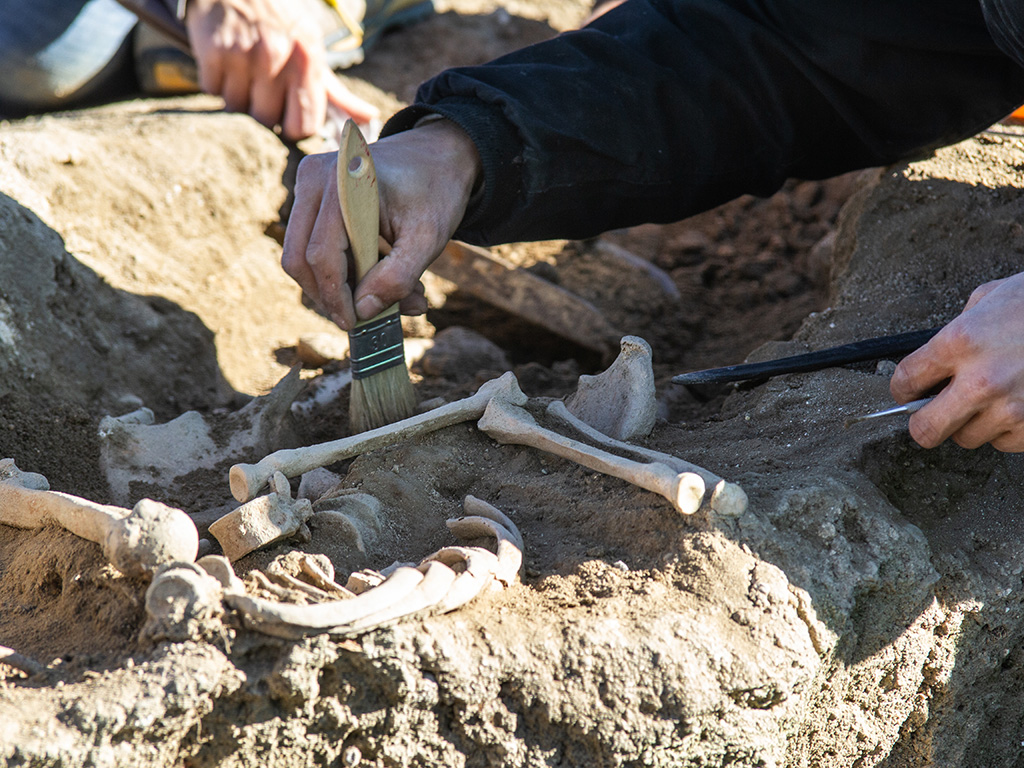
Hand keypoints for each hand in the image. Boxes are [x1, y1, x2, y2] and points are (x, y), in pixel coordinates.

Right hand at [186, 0, 378, 139]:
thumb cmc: (281, 25)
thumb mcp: (312, 52)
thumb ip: (338, 92)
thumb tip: (370, 119)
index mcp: (309, 60)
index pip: (304, 126)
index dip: (293, 126)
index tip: (288, 112)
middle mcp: (279, 56)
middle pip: (268, 120)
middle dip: (263, 109)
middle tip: (262, 85)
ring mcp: (245, 53)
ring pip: (238, 107)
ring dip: (237, 95)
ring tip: (243, 70)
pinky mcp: (214, 50)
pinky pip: (212, 90)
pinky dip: (216, 82)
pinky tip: (225, 61)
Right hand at [281, 118, 482, 328]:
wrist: (436, 155)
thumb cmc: (436, 192)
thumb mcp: (429, 238)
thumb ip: (399, 277)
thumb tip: (364, 311)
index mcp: (343, 182)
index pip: (322, 255)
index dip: (335, 297)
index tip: (355, 324)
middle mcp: (314, 177)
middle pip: (299, 258)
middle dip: (330, 296)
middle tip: (367, 318)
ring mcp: (306, 185)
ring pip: (301, 256)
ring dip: (338, 286)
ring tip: (390, 295)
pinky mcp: (310, 197)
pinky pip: (311, 245)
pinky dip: (340, 270)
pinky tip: (378, 277)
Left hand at [890, 272, 1023, 450]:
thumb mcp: (992, 298)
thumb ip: (958, 327)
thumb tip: (937, 355)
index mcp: (959, 342)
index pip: (904, 381)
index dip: (903, 388)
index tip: (909, 390)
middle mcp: (980, 380)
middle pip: (925, 430)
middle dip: (924, 423)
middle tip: (933, 413)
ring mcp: (1011, 408)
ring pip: (967, 439)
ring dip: (972, 423)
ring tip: (991, 399)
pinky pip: (1004, 443)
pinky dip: (1007, 430)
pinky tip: (1018, 404)